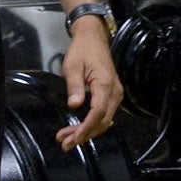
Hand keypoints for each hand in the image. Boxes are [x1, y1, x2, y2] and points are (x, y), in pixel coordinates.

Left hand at [56, 19, 122, 150]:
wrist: (93, 37)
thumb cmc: (82, 50)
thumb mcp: (73, 65)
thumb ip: (74, 86)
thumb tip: (74, 105)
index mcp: (105, 85)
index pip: (98, 113)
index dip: (86, 128)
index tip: (72, 138)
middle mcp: (114, 92)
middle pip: (102, 121)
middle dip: (84, 135)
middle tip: (65, 143)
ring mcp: (115, 94)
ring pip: (104, 120)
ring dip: (88, 131)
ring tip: (68, 138)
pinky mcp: (112, 94)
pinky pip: (105, 114)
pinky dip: (93, 124)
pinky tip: (80, 130)